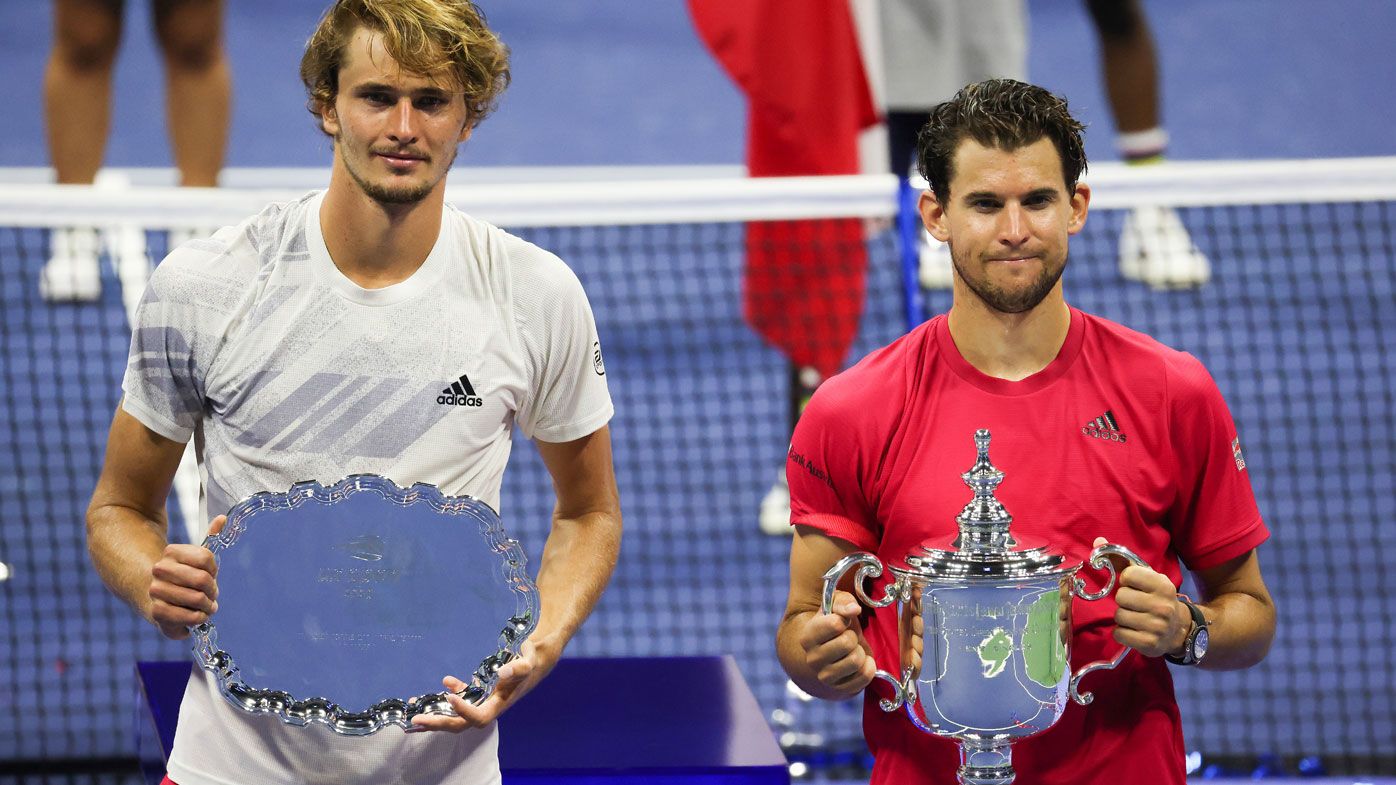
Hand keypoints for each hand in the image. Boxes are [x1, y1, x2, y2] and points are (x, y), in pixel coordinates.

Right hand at [147, 515, 224, 639]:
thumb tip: (222, 518)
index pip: (206, 558)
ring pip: (197, 598)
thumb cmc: (182, 577)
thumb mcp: (195, 556)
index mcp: (172, 552)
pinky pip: (187, 617)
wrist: (152, 596)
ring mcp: (156, 590)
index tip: (211, 576)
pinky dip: (197, 619)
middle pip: (202, 579)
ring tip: (206, 608)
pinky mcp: (156, 612)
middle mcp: (160, 569)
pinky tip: (197, 617)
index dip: (214, 571)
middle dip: (213, 590)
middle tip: (212, 596)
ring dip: (207, 607)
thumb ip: (210, 536)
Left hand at [411, 639, 554, 731]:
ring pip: (457, 716)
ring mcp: (484, 701)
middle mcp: (490, 707)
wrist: (537, 660)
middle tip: (415, 720)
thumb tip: (503, 672)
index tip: (450, 697)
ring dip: (436, 715)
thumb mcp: (530, 660)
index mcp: (501, 703)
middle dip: (438, 723)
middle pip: (461, 724)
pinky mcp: (481, 693)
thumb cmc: (533, 660)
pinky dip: (450, 696)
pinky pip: (462, 701)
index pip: (480, 717)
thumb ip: (520, 667)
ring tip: (414, 712)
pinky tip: (445, 682)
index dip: (464, 711)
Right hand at [798, 590, 874, 698]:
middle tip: (848, 638)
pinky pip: (865, 676)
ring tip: (853, 650)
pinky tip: (862, 662)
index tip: (841, 623)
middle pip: (847, 643)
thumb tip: (854, 609)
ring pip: (856, 661)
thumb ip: (843, 603)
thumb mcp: (835, 607)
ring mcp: (825, 677)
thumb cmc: (834, 626)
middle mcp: (812, 659)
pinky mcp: (840, 690)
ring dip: (860, 652)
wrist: (829, 655)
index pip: (835, 624)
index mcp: (807, 637)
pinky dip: (869, 666)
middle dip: (853, 637)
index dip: (844, 620)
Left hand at [1093, 536, 1188, 657]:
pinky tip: (1134, 631)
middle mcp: (1162, 605)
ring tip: (1135, 617)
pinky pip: (1119, 634)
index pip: (1128, 574)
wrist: (1179, 629)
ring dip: (1122, 617)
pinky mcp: (1150, 643)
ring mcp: (1157, 625)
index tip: (1134, 586)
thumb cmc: (1156, 598)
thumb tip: (1097, 541)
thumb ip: (1120, 559)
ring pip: (1119, 616)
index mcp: (1162, 584)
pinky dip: (1122, 633)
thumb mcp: (1146, 577)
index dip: (1126, 580)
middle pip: (1121, 597)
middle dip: (1123, 601)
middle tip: (1134, 604)